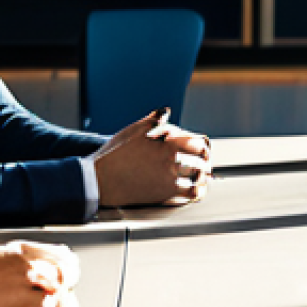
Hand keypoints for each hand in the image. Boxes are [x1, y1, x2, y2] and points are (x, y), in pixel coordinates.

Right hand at [93, 108, 211, 207]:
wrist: (100, 179)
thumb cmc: (114, 154)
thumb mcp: (132, 130)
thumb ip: (153, 120)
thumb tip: (165, 112)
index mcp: (167, 141)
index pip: (197, 141)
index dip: (203, 145)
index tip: (203, 148)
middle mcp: (172, 158)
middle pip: (201, 159)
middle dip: (206, 160)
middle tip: (206, 162)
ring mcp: (170, 177)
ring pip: (199, 176)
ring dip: (204, 175)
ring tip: (204, 176)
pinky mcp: (166, 194)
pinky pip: (191, 193)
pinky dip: (198, 191)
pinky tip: (198, 190)